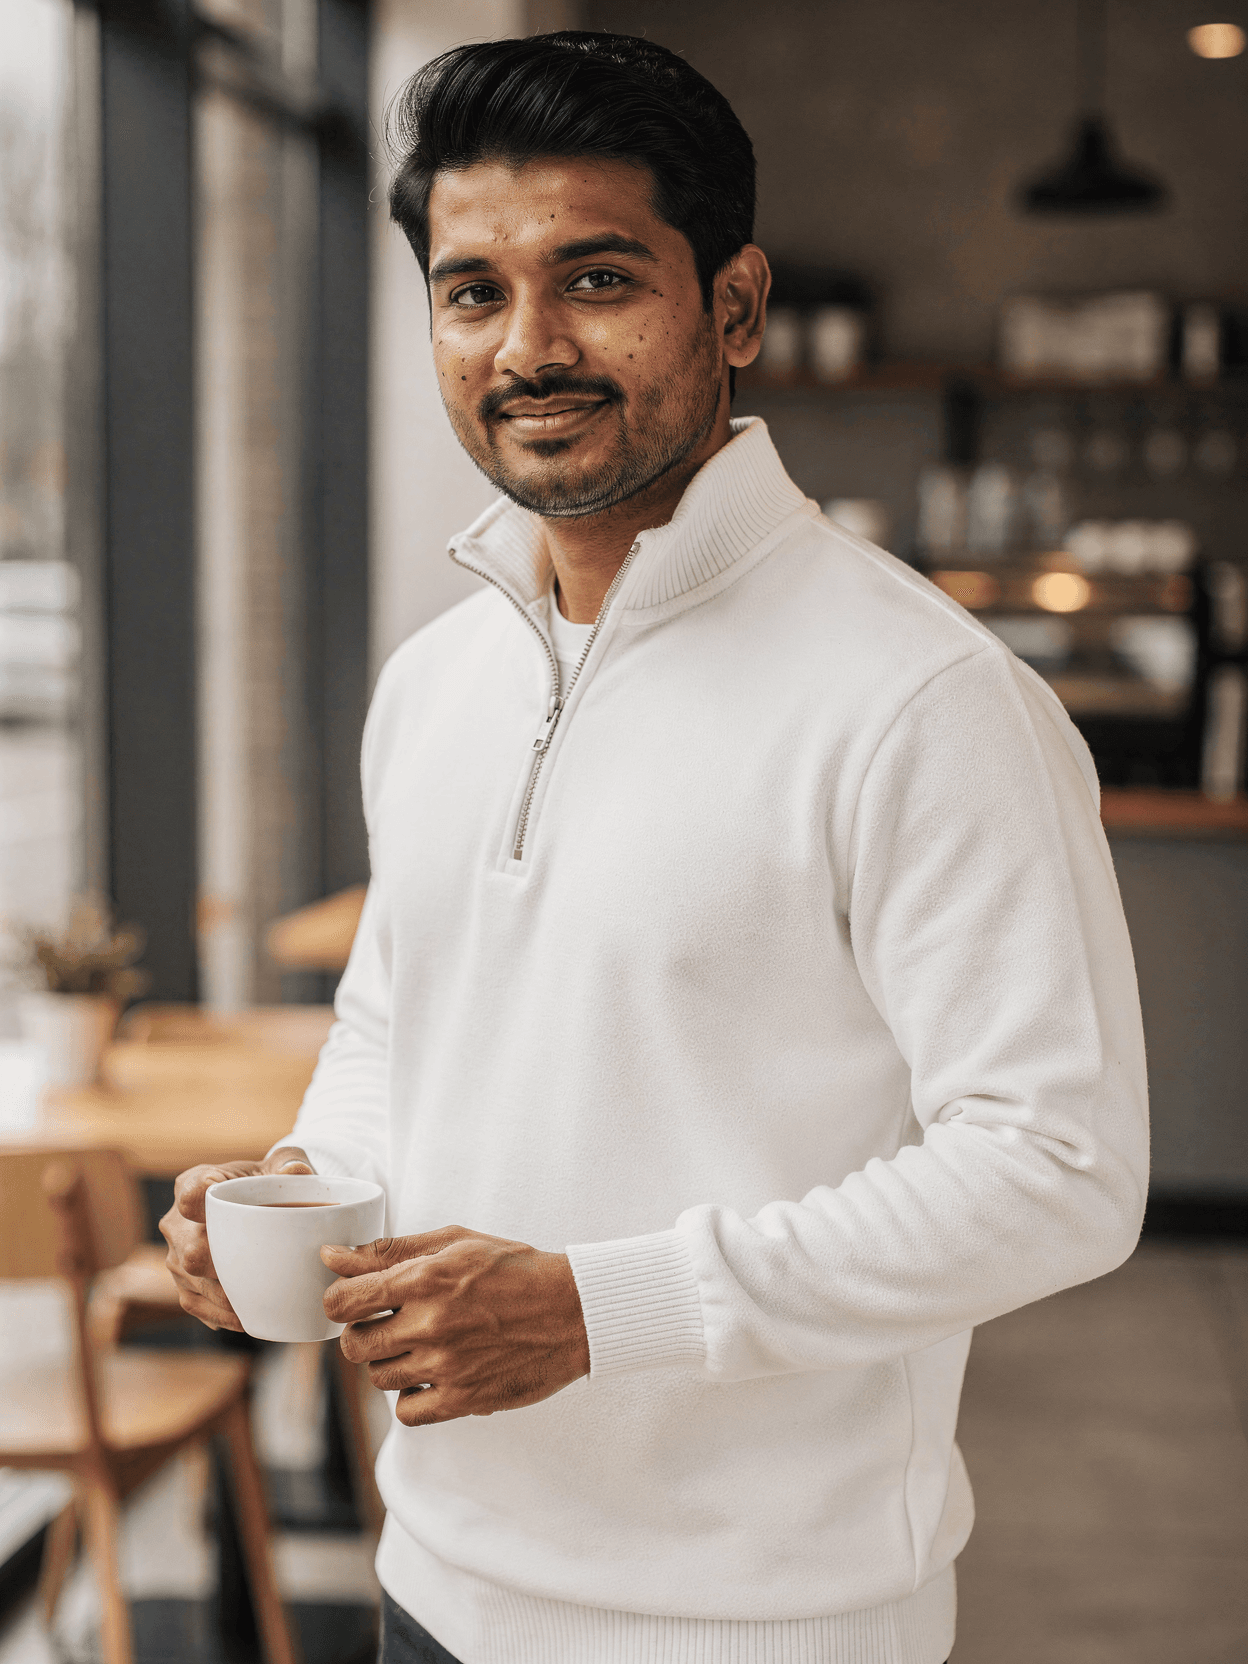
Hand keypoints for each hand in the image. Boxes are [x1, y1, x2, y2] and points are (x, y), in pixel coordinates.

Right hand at [160, 1146, 314, 1330]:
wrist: (258, 1207)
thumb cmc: (268, 1182)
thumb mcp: (282, 1164)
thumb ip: (290, 1163)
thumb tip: (296, 1172)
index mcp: (194, 1183)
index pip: (190, 1195)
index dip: (203, 1206)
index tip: (227, 1213)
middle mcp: (177, 1222)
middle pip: (190, 1250)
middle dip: (223, 1264)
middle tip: (259, 1271)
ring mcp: (176, 1256)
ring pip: (192, 1282)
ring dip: (227, 1296)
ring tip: (263, 1302)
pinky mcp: (183, 1283)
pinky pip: (196, 1304)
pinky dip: (222, 1313)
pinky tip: (249, 1316)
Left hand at [323, 1226, 589, 1425]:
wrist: (573, 1311)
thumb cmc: (514, 1269)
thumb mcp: (456, 1242)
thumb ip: (390, 1250)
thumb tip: (332, 1256)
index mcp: (426, 1278)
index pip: (344, 1301)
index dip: (338, 1302)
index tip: (353, 1302)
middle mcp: (432, 1323)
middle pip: (355, 1345)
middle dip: (363, 1333)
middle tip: (389, 1324)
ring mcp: (447, 1366)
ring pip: (378, 1378)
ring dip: (390, 1362)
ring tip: (421, 1344)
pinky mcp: (464, 1399)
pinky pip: (407, 1412)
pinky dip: (412, 1396)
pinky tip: (433, 1374)